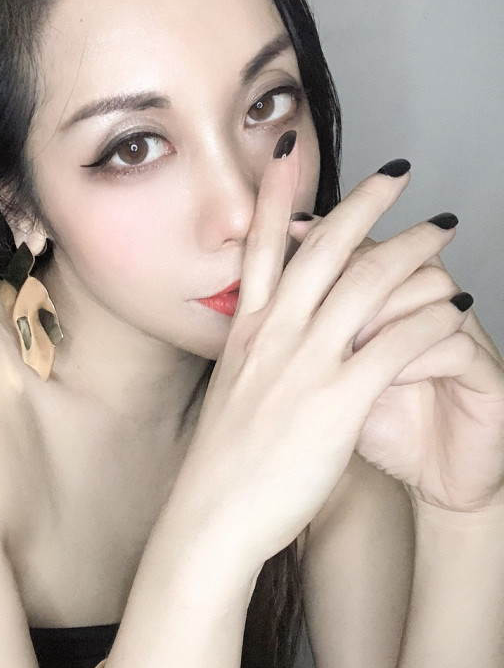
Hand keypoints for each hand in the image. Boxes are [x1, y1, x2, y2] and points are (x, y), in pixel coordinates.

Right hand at [174, 143, 471, 574]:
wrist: (212, 517)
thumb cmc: (221, 462)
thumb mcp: (230, 392)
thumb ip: (254, 355)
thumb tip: (272, 337)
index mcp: (245, 331)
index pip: (262, 246)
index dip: (278, 194)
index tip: (287, 151)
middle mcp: (273, 336)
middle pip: (325, 249)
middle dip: (364, 202)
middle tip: (395, 173)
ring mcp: (304, 366)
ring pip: (368, 284)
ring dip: (412, 249)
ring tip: (440, 228)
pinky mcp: (337, 402)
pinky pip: (397, 342)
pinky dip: (432, 315)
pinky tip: (455, 303)